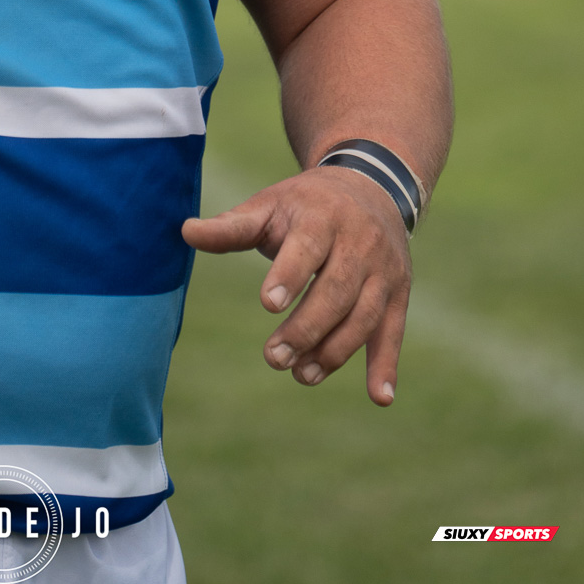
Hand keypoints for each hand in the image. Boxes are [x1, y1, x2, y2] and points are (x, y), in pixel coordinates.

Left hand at [182, 166, 410, 404]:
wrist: (370, 185)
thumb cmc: (304, 203)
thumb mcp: (269, 205)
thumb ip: (232, 226)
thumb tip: (185, 232)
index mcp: (322, 216)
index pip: (308, 248)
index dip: (289, 275)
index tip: (268, 304)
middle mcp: (359, 242)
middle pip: (336, 291)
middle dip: (306, 327)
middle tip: (272, 358)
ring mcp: (384, 270)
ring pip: (364, 316)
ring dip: (334, 351)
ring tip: (301, 375)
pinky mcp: (398, 292)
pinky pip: (393, 331)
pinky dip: (387, 365)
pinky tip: (379, 397)